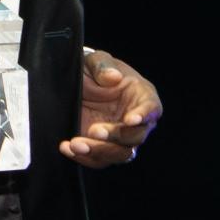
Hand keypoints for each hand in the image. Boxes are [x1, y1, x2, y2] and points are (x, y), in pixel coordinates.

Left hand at [59, 49, 161, 168]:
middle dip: (115, 136)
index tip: (130, 120)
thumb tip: (112, 77)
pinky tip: (67, 148)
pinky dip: (84, 157)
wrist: (78, 84)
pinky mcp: (102, 147)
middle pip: (135, 137)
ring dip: (98, 151)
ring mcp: (120, 137)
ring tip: (76, 144)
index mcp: (142, 97)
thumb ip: (103, 66)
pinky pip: (98, 159)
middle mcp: (136, 121)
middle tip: (94, 130)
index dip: (144, 115)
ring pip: (119, 153)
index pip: (151, 109)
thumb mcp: (96, 60)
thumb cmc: (94, 70)